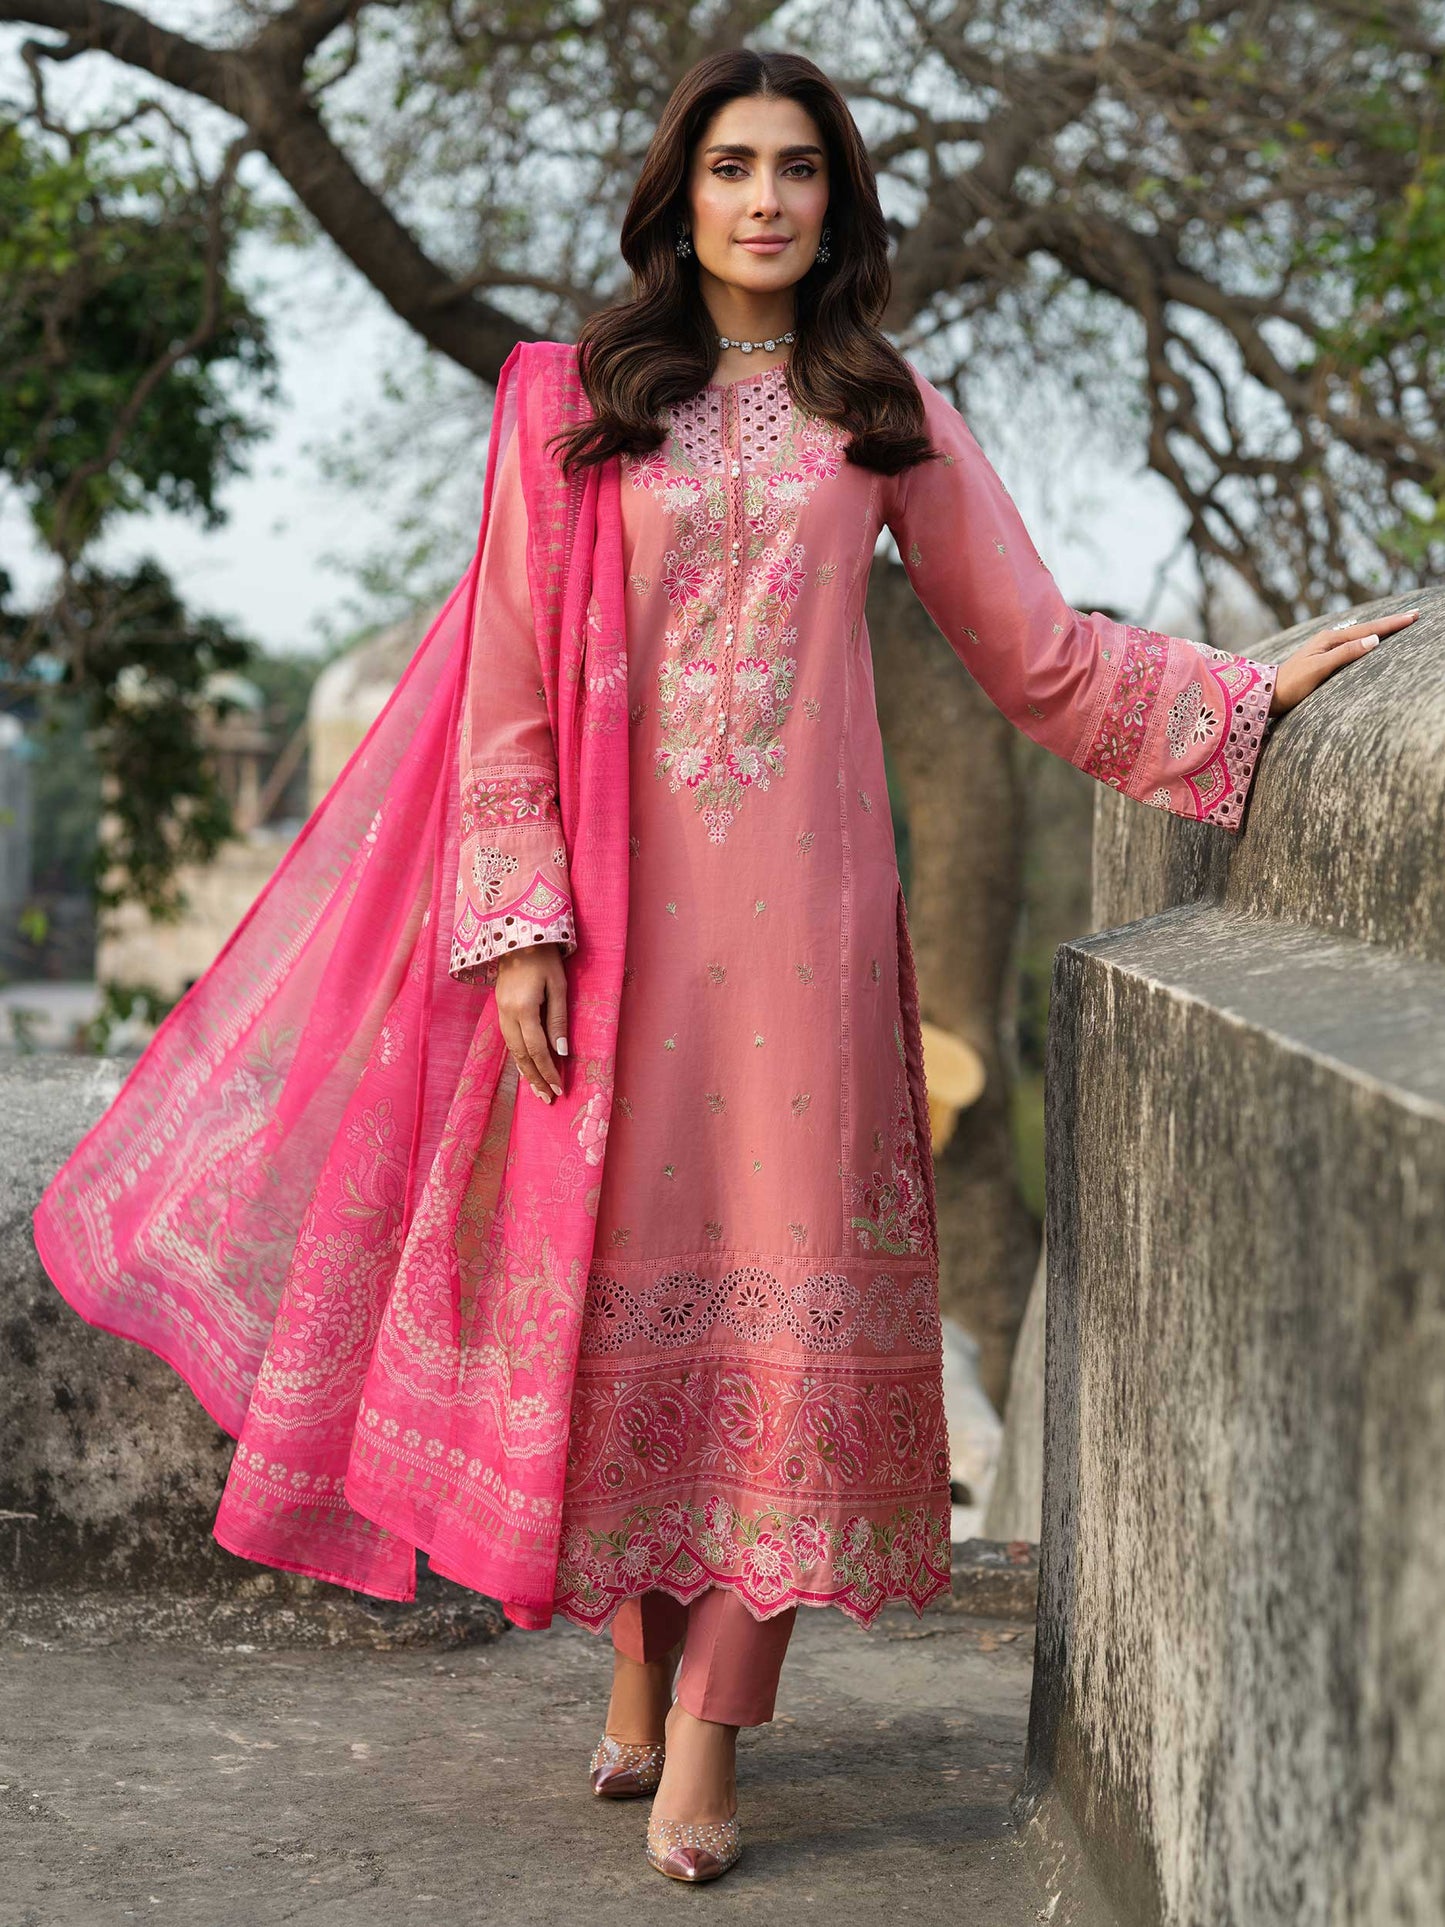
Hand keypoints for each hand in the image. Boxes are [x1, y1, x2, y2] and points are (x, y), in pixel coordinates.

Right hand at [494, 944, 568, 1102]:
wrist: (517, 936)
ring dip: (525, 1071)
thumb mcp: (558, 987)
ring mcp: (500, 1012)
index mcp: (524, 1008)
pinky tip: (526, 1067)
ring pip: (512, 1050)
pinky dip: (518, 1056)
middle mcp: (507, 1014)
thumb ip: (558, 1020)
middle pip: (521, 1055)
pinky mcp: (499, 1009)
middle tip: (547, 1099)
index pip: (538, 1049)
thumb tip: (563, 1051)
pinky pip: (509, 1040)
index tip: (560, 1088)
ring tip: (537, 1090)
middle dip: (535, 1078)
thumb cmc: (544, 959)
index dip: (549, 1071)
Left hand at [1269, 608, 1418, 716]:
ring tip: (1398, 622)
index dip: (1391, 624)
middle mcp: (1329, 639)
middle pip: (1366, 628)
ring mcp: (1327, 647)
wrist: (1269, 694)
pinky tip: (1371, 637)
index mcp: (1330, 639)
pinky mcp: (1325, 656)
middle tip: (1414, 615)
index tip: (1412, 617)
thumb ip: (1345, 654)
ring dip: (1380, 628)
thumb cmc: (1292, 684)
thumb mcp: (1319, 669)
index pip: (1368, 630)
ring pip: (1360, 634)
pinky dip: (1368, 637)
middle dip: (1390, 622)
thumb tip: (1373, 640)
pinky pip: (1353, 642)